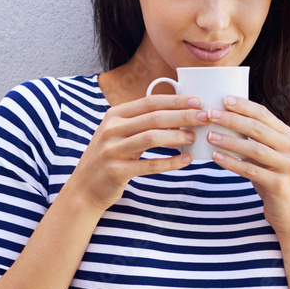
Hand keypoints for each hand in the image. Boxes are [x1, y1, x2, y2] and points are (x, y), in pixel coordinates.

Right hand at [70, 93, 208, 211]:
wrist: (84, 188)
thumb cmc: (109, 157)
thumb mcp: (118, 134)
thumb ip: (141, 122)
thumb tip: (177, 115)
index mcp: (114, 115)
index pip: (149, 102)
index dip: (175, 100)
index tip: (197, 101)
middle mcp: (111, 129)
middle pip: (154, 118)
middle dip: (182, 116)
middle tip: (204, 117)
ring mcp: (112, 150)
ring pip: (152, 138)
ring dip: (177, 136)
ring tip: (194, 137)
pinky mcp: (117, 171)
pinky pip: (149, 165)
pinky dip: (170, 162)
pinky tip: (186, 160)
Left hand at [205, 96, 289, 236]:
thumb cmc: (273, 181)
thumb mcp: (267, 157)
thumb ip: (254, 140)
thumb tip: (225, 120)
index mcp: (287, 137)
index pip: (263, 114)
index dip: (243, 105)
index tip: (223, 98)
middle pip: (257, 128)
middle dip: (231, 119)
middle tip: (209, 114)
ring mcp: (287, 166)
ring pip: (254, 148)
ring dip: (229, 140)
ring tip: (209, 135)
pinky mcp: (279, 184)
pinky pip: (251, 170)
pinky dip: (232, 162)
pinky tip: (216, 157)